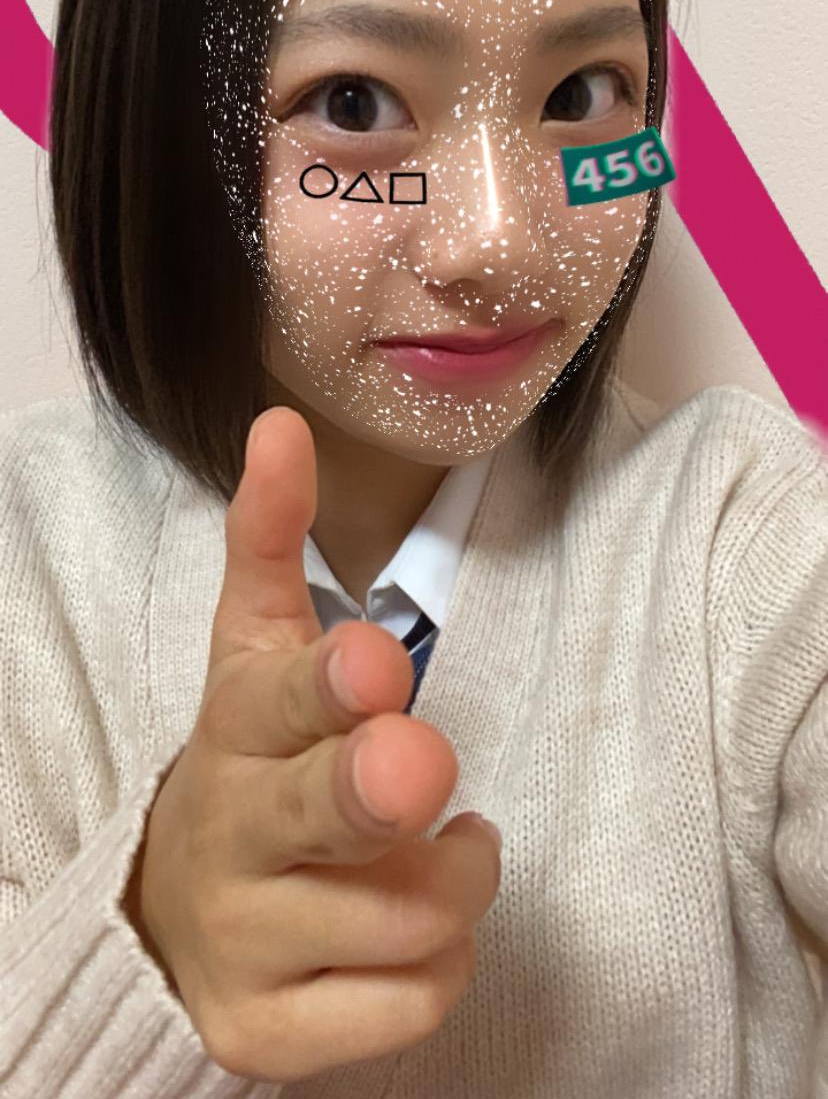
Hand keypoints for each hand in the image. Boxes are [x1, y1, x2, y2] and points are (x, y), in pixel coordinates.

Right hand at [128, 405, 501, 1082]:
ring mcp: (246, 940)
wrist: (177, 917)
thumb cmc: (256, 762)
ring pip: (408, 915)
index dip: (329, 685)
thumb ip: (271, 540)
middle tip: (419, 766)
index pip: (281, 697)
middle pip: (327, 811)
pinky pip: (411, 1003)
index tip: (373, 665)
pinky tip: (413, 929)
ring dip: (453, 880)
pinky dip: (440, 966)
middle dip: (382, 787)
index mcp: (238, 727)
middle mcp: (233, 831)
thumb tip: (281, 422)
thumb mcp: (254, 649)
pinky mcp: (269, 1034)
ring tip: (430, 852)